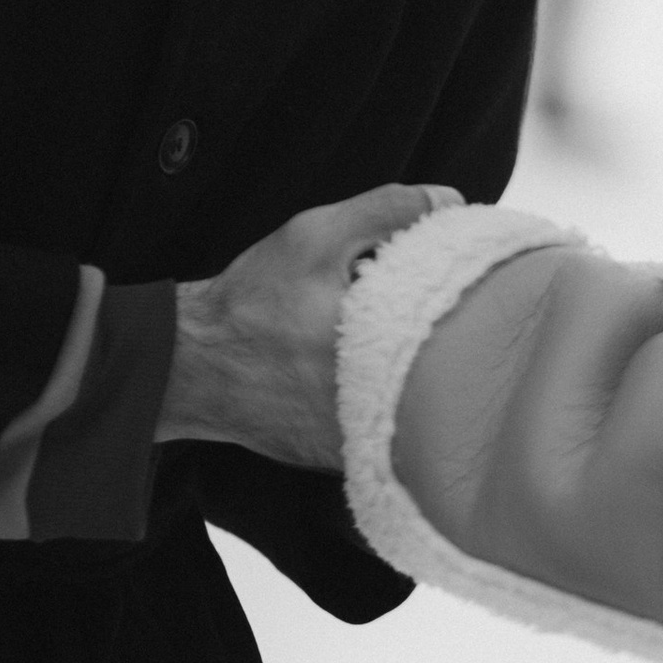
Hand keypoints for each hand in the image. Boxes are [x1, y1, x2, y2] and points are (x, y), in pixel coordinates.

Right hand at [159, 182, 460, 468]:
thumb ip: (388, 210)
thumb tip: (453, 203)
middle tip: (443, 309)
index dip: (471, 295)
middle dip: (450, 338)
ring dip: (422, 376)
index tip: (471, 278)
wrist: (191, 367)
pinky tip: (376, 373)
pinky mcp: (341, 459)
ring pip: (420, 408)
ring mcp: (356, 440)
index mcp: (372, 345)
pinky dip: (390, 403)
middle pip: (447, 372)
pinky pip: (387, 430)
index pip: (459, 323)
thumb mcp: (314, 236)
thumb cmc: (252, 300)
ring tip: (405, 341)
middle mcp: (370, 404)